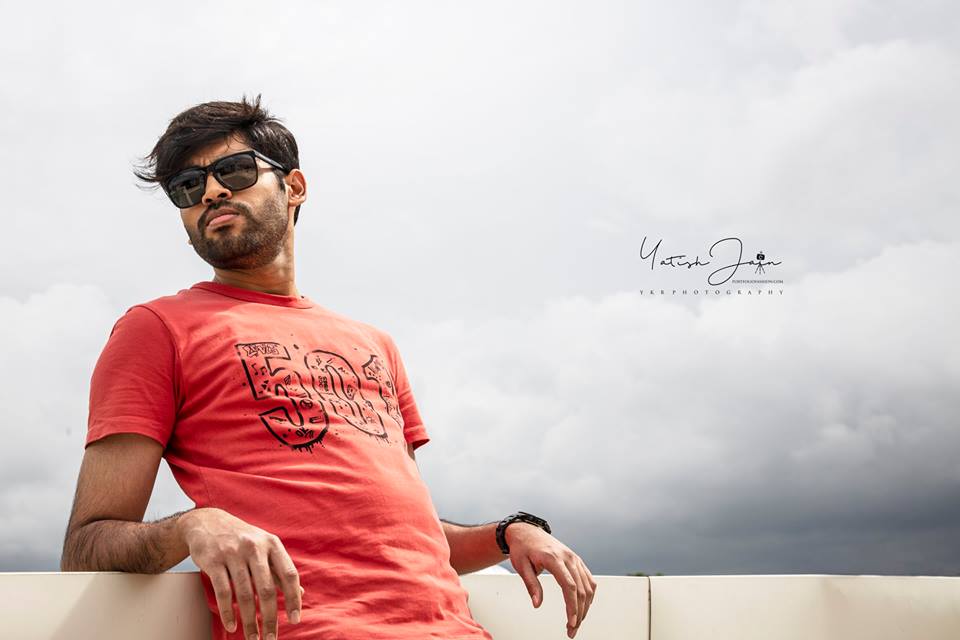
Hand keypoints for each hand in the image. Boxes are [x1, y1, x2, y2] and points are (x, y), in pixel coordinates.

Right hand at [178, 508, 302, 639]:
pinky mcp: (213, 560)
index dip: (294, 598)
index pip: (289, 574)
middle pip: (267, 589)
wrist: (206, 521)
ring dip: (250, 621)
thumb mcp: (264, 547)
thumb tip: (301, 593)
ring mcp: (233, 553)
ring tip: (252, 638)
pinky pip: (223, 592)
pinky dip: (228, 613)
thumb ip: (280, 570)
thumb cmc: (241, 539)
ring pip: (245, 594)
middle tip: (271, 638)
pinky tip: (232, 626)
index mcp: (272, 544)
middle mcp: (255, 547)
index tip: (295, 620)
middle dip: (270, 618)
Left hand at [506, 523, 596, 637]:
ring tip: (577, 621)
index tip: (571, 622)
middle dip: (579, 612)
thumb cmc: (523, 547)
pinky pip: (588, 579)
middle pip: (581, 589)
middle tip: (572, 629)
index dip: (572, 606)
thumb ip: (531, 585)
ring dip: (585, 606)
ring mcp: (574, 558)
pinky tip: (584, 606)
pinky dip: (589, 594)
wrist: (526, 531)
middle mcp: (568, 557)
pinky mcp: (576, 560)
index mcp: (554, 558)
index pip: (569, 586)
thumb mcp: (521, 566)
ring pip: (588, 586)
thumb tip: (537, 603)